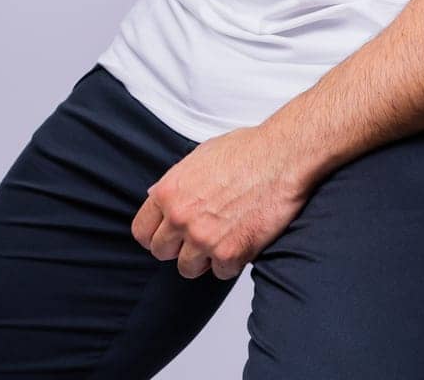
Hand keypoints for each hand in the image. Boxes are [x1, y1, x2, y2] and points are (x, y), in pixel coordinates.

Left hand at [130, 123, 316, 280]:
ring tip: (221, 237)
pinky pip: (220, 273)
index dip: (155, 234)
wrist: (282, 157)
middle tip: (198, 236)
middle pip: (161, 252)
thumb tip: (159, 198)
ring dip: (203, 258)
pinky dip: (231, 261)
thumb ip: (176, 183)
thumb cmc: (246, 151)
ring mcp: (204, 238)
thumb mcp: (199, 156)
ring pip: (188, 269)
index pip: (141, 231)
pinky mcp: (230, 253)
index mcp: (169, 191)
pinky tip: (241, 239)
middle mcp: (181, 217)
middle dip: (178, 247)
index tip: (166, 236)